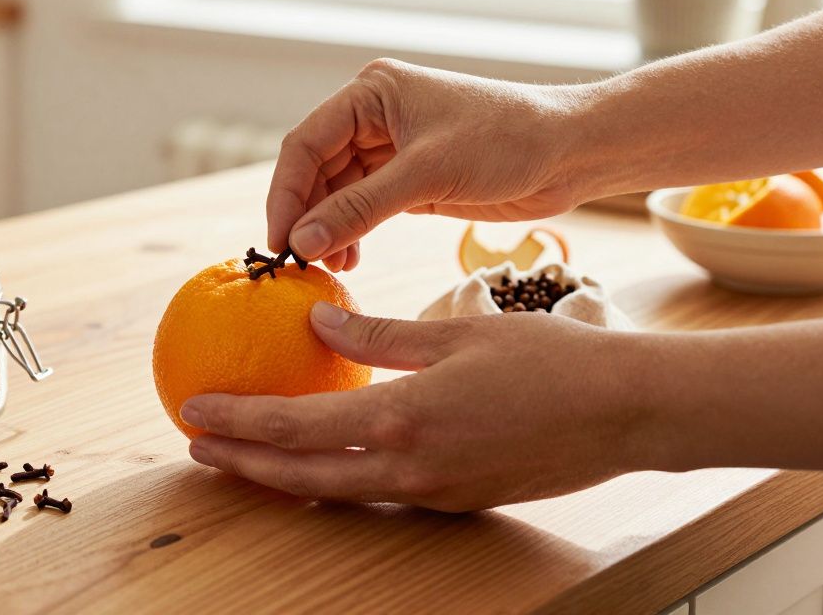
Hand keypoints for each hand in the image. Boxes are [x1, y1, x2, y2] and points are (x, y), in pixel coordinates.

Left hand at [180, 304, 658, 511]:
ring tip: (245, 459)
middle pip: (301, 477)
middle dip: (242, 465)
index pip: (294, 428)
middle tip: (197, 448)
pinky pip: (379, 494)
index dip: (238, 423)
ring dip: (283, 478)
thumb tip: (318, 322)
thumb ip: (378, 334)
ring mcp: (434, 493)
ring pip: (336, 493)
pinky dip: (336, 480)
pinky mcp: (456, 500)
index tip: (194, 412)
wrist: (628, 414)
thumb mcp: (454, 332)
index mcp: (402, 419)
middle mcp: (409, 468)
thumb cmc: (551, 363)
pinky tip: (324, 460)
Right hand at [268, 58, 584, 268]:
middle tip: (298, 265)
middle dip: (305, 217)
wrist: (570, 153)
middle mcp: (373, 116)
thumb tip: (302, 243)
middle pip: (314, 170)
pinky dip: (350, 234)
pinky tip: (348, 260)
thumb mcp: (427, 174)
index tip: (280, 244)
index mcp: (370, 93)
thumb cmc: (506, 142)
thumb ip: (360, 208)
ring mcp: (389, 148)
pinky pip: (361, 207)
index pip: (305, 144)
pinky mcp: (408, 178)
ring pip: (335, 192)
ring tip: (327, 269)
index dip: (286, 195)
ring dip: (326, 230)